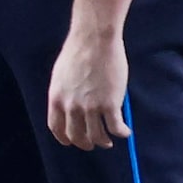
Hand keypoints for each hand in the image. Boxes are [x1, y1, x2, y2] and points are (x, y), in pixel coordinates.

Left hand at [47, 27, 131, 148]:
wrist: (94, 39)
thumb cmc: (80, 51)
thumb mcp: (62, 75)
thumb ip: (65, 93)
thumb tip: (74, 106)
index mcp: (56, 98)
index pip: (57, 128)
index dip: (66, 138)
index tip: (74, 141)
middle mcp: (71, 106)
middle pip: (77, 136)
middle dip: (87, 143)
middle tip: (96, 142)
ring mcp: (90, 107)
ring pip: (97, 136)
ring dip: (105, 141)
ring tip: (111, 139)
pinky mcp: (110, 105)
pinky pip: (116, 128)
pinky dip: (122, 133)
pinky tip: (126, 131)